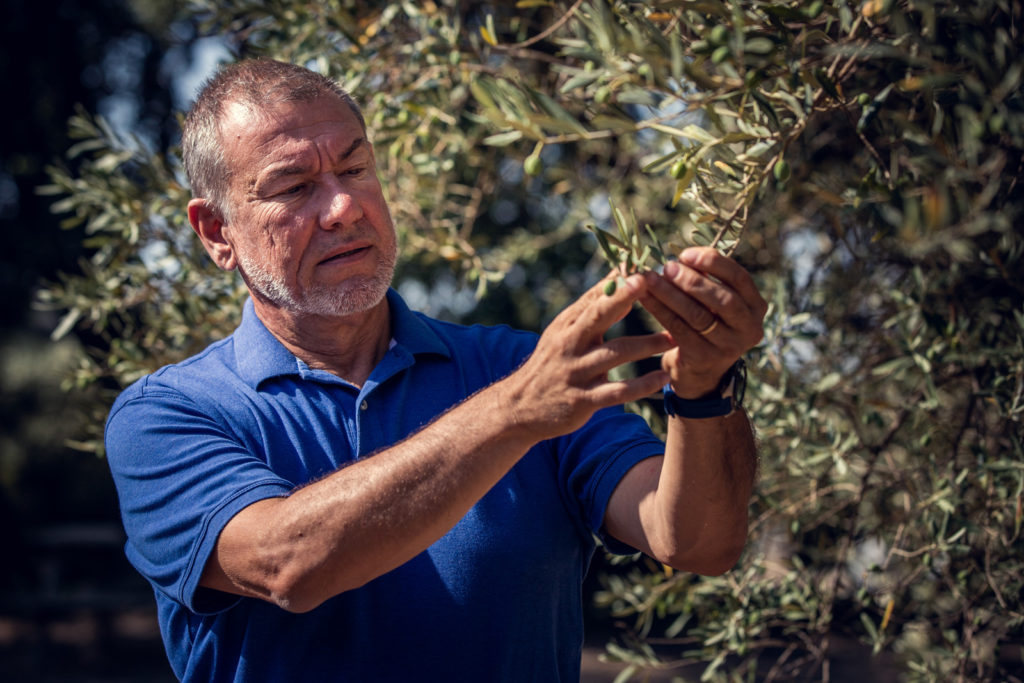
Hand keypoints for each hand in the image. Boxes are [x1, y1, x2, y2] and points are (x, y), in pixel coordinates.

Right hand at [501, 274, 672, 439]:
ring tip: (674, 338)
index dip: (618, 281)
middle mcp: (570, 344)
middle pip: (598, 316)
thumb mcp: (564, 333)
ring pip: (615, 353)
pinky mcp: (583, 400)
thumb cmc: (551, 364)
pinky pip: (617, 391)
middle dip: (623, 297)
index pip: (594, 297)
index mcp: (568, 324)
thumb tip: (619, 277)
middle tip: (649, 281)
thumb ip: (591, 309)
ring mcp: (576, 372)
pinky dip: (641, 385)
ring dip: (647, 344)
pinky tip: (663, 378)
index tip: (641, 264)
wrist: (521, 407)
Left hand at [640, 247, 766, 398]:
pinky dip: (660, 310)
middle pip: (723, 299)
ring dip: (671, 294)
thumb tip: (682, 258)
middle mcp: (749, 328)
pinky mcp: (705, 358)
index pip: (740, 278)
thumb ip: (707, 280)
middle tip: (667, 267)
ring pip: (698, 315)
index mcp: (756, 307)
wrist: (700, 371)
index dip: (714, 263)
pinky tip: (644, 297)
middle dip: (692, 281)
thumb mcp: (715, 303)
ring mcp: (729, 346)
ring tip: (650, 279)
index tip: (686, 254)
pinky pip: (679, 329)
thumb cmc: (707, 325)